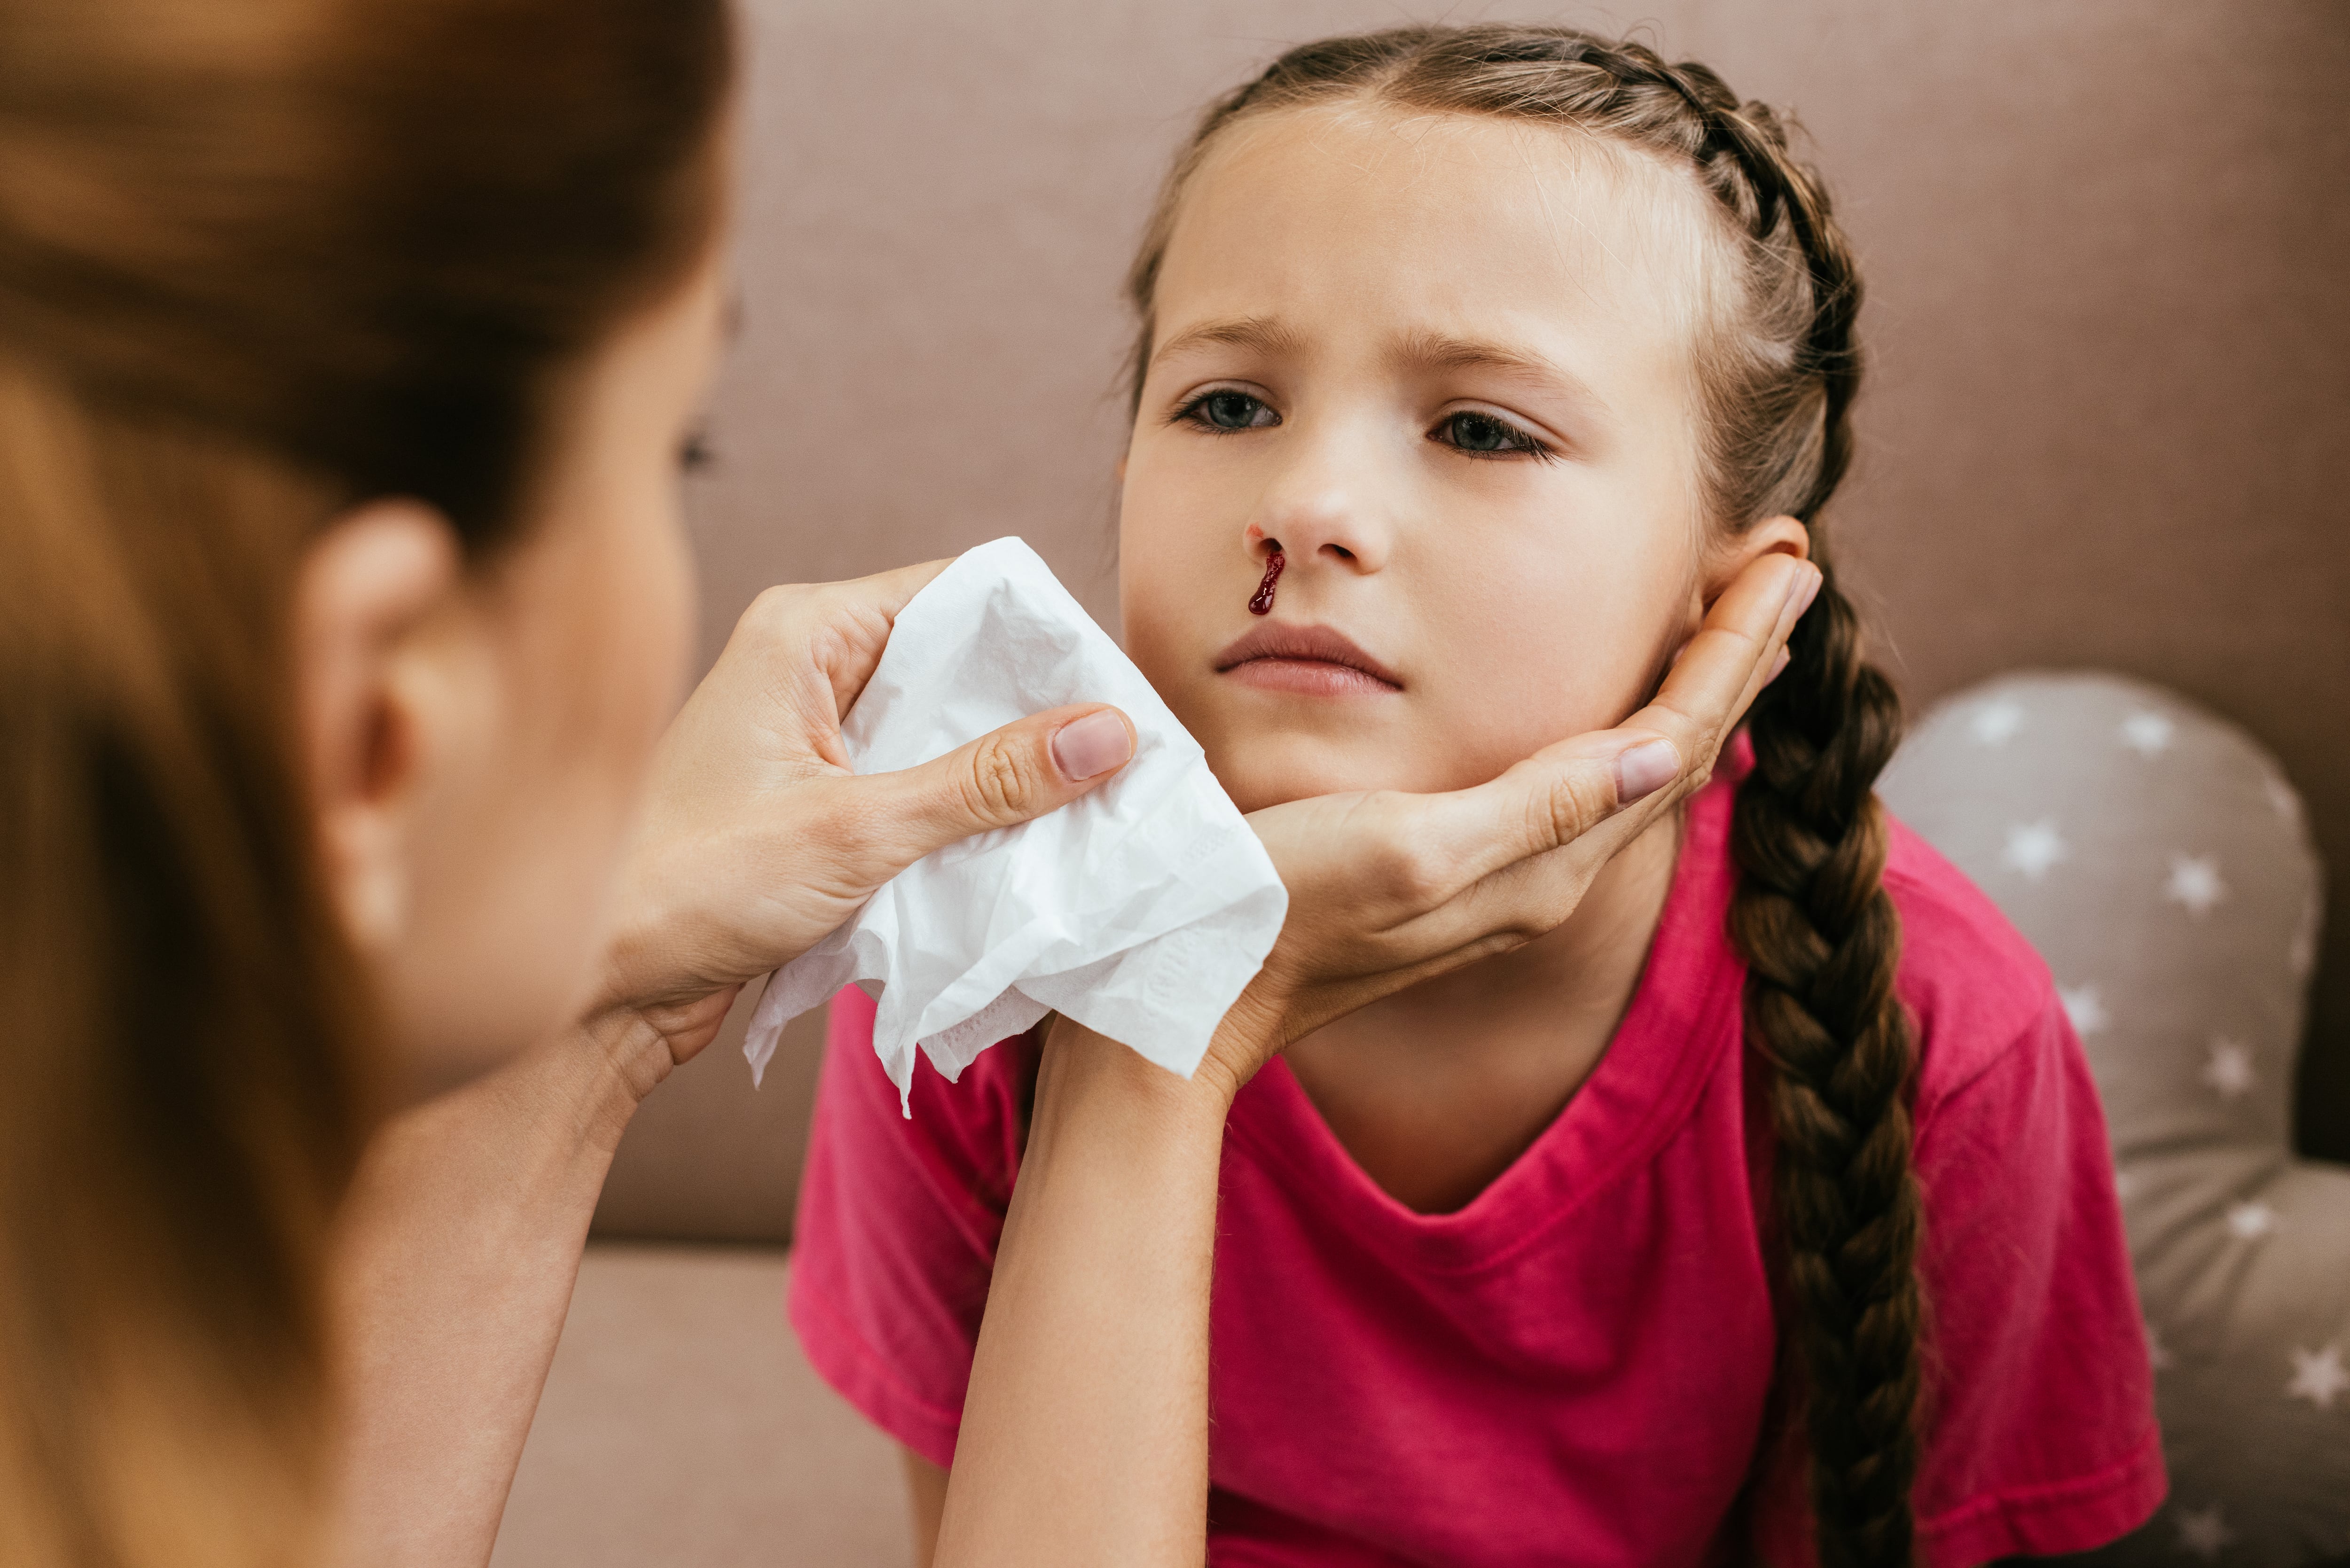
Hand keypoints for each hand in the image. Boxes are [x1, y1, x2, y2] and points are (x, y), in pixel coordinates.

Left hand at [587, 560, 1136, 1069]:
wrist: (596, 987)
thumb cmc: (692, 887)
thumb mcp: (858, 830)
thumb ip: (986, 781)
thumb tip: (1107, 732)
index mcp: (805, 631)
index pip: (960, 593)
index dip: (1043, 638)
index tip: (1118, 692)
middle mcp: (811, 668)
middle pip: (961, 664)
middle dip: (1038, 715)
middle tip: (1124, 762)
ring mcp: (814, 737)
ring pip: (944, 733)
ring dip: (1006, 775)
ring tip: (1091, 810)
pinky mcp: (820, 802)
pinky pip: (918, 789)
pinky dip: (967, 817)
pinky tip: (1023, 850)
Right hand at [1198, 552, 1820, 1096]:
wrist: (1196, 987)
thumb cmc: (1283, 903)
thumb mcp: (1411, 849)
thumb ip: (1537, 807)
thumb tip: (1661, 746)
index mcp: (1547, 861)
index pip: (1677, 735)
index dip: (1735, 645)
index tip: (1787, 554)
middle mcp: (1548, 875)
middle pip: (1677, 746)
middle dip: (1738, 652)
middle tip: (1788, 561)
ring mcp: (1510, 879)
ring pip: (1637, 765)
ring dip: (1694, 685)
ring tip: (1735, 619)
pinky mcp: (1470, 873)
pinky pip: (1589, 786)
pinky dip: (1630, 722)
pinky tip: (1631, 708)